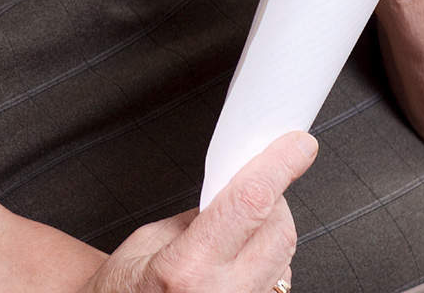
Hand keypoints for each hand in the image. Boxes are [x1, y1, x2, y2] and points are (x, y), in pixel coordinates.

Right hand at [84, 132, 316, 292]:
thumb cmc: (125, 289)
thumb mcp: (148, 240)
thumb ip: (198, 217)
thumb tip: (235, 192)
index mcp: (187, 267)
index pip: (248, 204)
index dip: (278, 167)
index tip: (298, 146)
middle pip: (278, 230)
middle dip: (272, 200)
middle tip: (250, 189)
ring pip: (286, 257)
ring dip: (271, 232)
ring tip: (237, 231)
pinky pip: (278, 280)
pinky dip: (269, 260)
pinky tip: (241, 259)